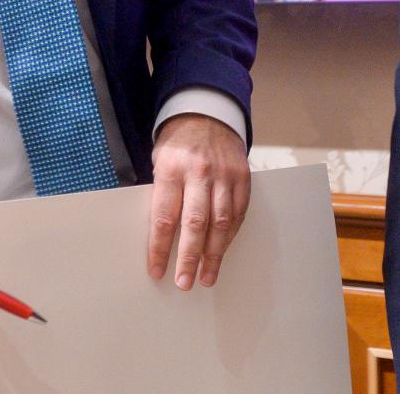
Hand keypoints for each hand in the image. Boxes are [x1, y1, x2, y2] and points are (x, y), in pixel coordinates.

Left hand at [147, 113, 249, 289]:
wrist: (208, 116)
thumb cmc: (177, 145)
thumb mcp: (159, 162)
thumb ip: (162, 193)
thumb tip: (160, 234)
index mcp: (171, 169)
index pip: (164, 216)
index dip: (160, 247)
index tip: (156, 270)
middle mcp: (199, 174)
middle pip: (194, 224)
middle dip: (189, 258)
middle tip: (184, 283)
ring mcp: (224, 177)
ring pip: (220, 223)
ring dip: (213, 255)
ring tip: (206, 277)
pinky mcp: (243, 180)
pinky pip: (237, 214)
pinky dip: (229, 237)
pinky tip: (221, 253)